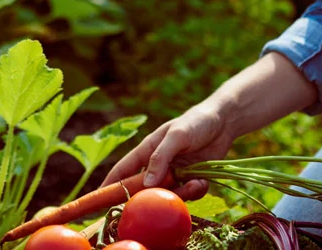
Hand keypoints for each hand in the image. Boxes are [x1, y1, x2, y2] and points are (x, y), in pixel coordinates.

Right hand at [100, 104, 234, 200]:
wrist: (224, 122)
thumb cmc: (195, 122)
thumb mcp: (176, 136)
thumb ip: (160, 158)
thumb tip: (147, 184)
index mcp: (146, 151)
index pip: (123, 170)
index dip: (110, 185)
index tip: (98, 200)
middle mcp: (157, 165)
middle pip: (147, 190)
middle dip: (157, 196)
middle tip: (173, 190)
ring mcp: (174, 174)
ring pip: (169, 195)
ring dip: (182, 193)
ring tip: (196, 181)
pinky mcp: (190, 180)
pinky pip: (188, 195)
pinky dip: (196, 191)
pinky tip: (203, 180)